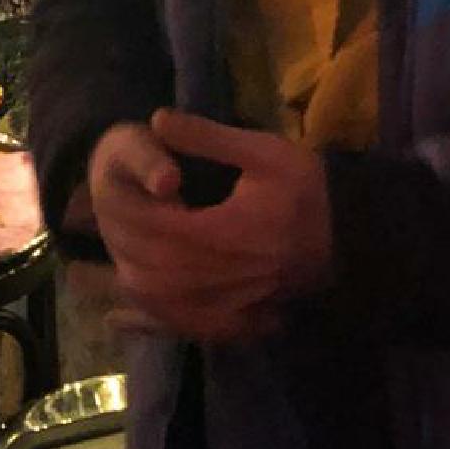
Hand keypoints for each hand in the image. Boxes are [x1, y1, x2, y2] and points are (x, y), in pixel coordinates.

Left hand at [87, 111, 332, 342]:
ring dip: (120, 277)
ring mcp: (222, 305)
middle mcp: (214, 277)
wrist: (354, 239)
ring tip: (96, 259)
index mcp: (219, 233)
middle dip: (115, 238)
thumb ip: (208, 138)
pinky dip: (144, 323)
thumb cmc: (308, 190)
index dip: (120, 205)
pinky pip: (178, 328)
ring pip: (154, 300)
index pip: (149, 223)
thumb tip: (157, 120)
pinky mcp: (231, 321)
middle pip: (143, 264)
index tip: (106, 183)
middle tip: (96, 216)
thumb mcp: (263, 152)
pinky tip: (118, 317)